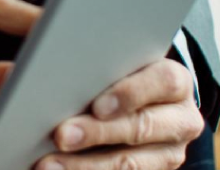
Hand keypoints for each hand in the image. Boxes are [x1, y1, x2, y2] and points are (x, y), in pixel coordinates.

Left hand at [35, 59, 203, 169]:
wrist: (142, 98)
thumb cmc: (120, 70)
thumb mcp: (117, 59)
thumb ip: (93, 59)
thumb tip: (39, 62)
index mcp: (175, 81)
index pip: (164, 82)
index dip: (130, 93)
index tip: (97, 106)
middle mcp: (181, 118)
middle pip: (143, 126)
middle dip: (98, 133)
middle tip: (61, 135)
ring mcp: (171, 152)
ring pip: (132, 163)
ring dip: (86, 166)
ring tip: (50, 164)